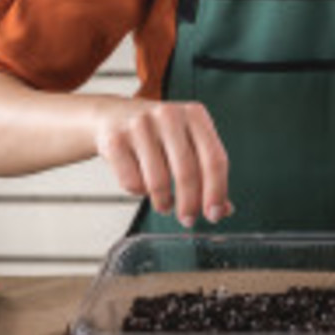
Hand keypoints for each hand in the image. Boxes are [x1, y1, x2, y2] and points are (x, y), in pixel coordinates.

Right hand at [94, 99, 231, 226]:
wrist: (111, 115)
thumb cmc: (156, 133)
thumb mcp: (186, 142)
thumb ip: (207, 172)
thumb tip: (223, 209)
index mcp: (195, 114)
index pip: (215, 158)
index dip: (217, 192)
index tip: (214, 214)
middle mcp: (169, 115)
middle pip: (187, 172)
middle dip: (189, 204)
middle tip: (188, 219)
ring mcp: (140, 125)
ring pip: (158, 181)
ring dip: (164, 202)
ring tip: (164, 204)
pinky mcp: (115, 140)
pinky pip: (133, 182)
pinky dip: (139, 192)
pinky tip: (141, 183)